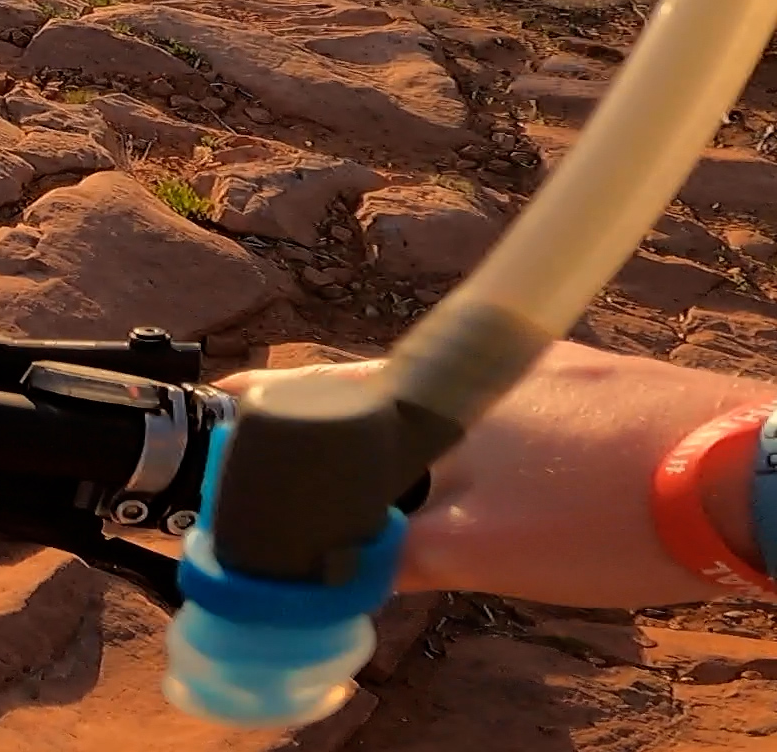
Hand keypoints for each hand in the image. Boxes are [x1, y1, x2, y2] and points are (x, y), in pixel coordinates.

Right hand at [221, 342, 769, 607]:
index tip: (216, 418)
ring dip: (415, 448)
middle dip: (340, 444)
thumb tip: (320, 573)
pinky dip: (482, 446)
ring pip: (442, 406)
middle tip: (318, 493)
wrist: (757, 477)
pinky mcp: (598, 384)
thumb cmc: (612, 511)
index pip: (309, 391)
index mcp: (425, 393)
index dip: (255, 411)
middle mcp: (472, 365)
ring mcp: (541, 368)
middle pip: (374, 398)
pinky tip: (512, 489)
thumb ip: (387, 556)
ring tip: (413, 504)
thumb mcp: (480, 553)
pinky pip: (506, 411)